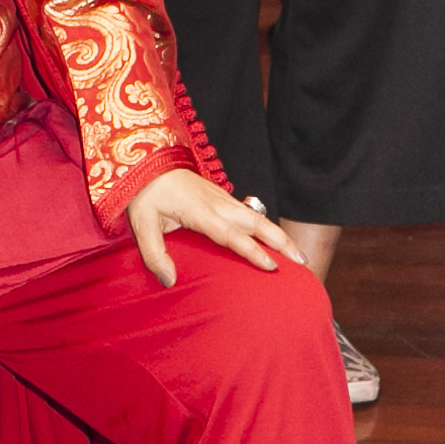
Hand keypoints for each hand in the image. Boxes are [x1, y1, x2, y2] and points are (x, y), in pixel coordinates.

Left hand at [127, 170, 294, 287]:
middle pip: (257, 224)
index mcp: (201, 212)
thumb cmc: (144, 194)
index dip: (252, 251)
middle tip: (302, 263)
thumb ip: (155, 254)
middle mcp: (218, 204)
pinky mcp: (223, 198)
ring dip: (280, 236)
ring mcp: (223, 199)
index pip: (232, 235)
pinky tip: (276, 241)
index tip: (271, 266)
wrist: (148, 161)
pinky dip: (268, 228)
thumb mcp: (142, 224)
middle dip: (282, 243)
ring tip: (298, 256)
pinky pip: (250, 215)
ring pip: (258, 218)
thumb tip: (169, 282)